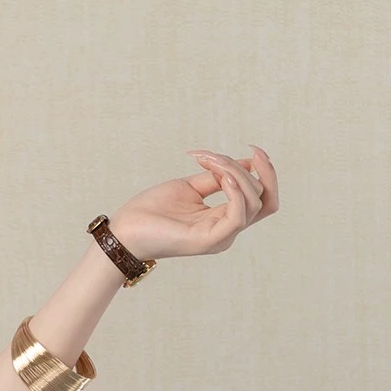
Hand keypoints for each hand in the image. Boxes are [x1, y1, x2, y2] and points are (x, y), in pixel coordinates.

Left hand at [107, 147, 278, 261]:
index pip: (263, 197)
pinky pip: (239, 215)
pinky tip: (221, 177)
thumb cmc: (151, 210)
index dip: (266, 171)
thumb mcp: (190, 186)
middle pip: (266, 198)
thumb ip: (217, 177)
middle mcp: (228, 230)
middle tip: (221, 155)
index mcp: (225, 219)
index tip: (252, 149)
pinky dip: (235, 191)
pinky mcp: (210, 241)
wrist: (124, 230)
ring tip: (208, 161)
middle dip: (255, 169)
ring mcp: (221, 237)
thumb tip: (245, 162)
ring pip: (254, 202)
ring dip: (236, 173)